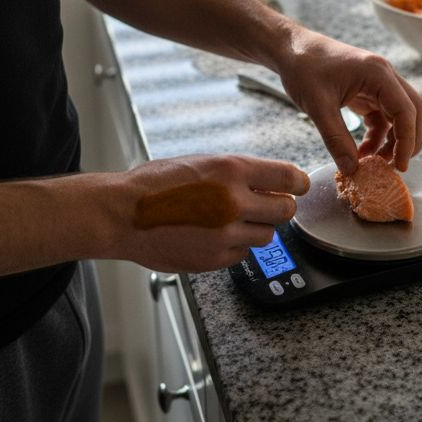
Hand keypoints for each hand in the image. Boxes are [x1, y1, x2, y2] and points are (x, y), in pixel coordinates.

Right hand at [111, 155, 308, 272]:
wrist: (123, 214)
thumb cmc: (155, 184)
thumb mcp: (201, 162)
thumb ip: (237, 173)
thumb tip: (269, 180)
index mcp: (231, 170)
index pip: (288, 177)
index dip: (298, 182)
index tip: (298, 186)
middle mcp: (233, 202)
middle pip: (285, 210)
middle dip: (279, 206)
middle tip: (267, 203)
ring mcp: (225, 234)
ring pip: (267, 235)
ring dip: (257, 227)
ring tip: (232, 219)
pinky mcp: (215, 259)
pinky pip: (242, 254)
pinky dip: (235, 246)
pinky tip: (213, 235)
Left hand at [274, 30, 421, 173]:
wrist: (291, 48)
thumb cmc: (303, 68)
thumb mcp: (317, 106)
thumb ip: (336, 139)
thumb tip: (351, 169)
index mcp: (378, 74)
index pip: (406, 111)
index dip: (407, 141)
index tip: (400, 166)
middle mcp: (384, 76)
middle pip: (413, 111)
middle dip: (408, 141)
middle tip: (395, 166)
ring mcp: (378, 83)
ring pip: (399, 115)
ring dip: (392, 140)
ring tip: (373, 163)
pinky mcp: (368, 91)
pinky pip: (382, 117)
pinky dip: (377, 136)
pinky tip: (362, 151)